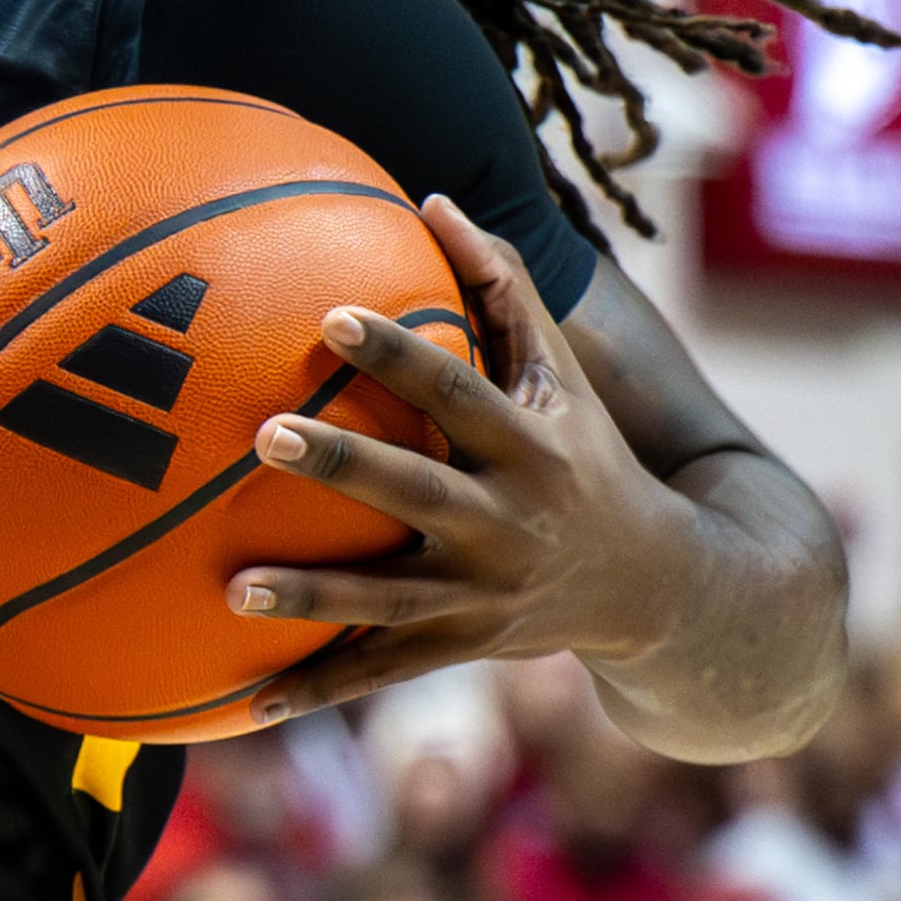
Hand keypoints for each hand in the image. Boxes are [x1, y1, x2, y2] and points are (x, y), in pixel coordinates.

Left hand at [228, 196, 701, 725]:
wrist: (668, 589)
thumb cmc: (590, 455)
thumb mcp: (561, 378)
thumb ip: (501, 289)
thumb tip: (431, 197)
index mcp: (530, 447)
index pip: (458, 393)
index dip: (401, 354)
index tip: (332, 318)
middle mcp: (507, 523)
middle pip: (416, 492)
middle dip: (345, 467)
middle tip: (266, 433)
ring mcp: (484, 595)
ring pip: (387, 600)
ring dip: (312, 597)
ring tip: (232, 589)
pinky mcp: (463, 649)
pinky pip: (378, 674)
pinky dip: (314, 691)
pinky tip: (242, 704)